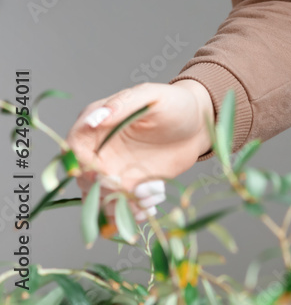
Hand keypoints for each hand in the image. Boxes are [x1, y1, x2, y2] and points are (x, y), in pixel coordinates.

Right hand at [66, 80, 214, 230]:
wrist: (197, 125)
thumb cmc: (175, 103)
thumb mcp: (151, 96)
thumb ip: (122, 104)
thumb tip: (93, 118)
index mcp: (98, 121)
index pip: (73, 147)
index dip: (80, 164)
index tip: (102, 174)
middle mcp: (99, 149)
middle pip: (82, 179)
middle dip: (105, 191)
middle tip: (134, 189)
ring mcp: (112, 170)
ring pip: (98, 200)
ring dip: (122, 204)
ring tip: (154, 192)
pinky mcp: (127, 187)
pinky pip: (117, 210)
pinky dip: (132, 213)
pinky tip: (155, 199)